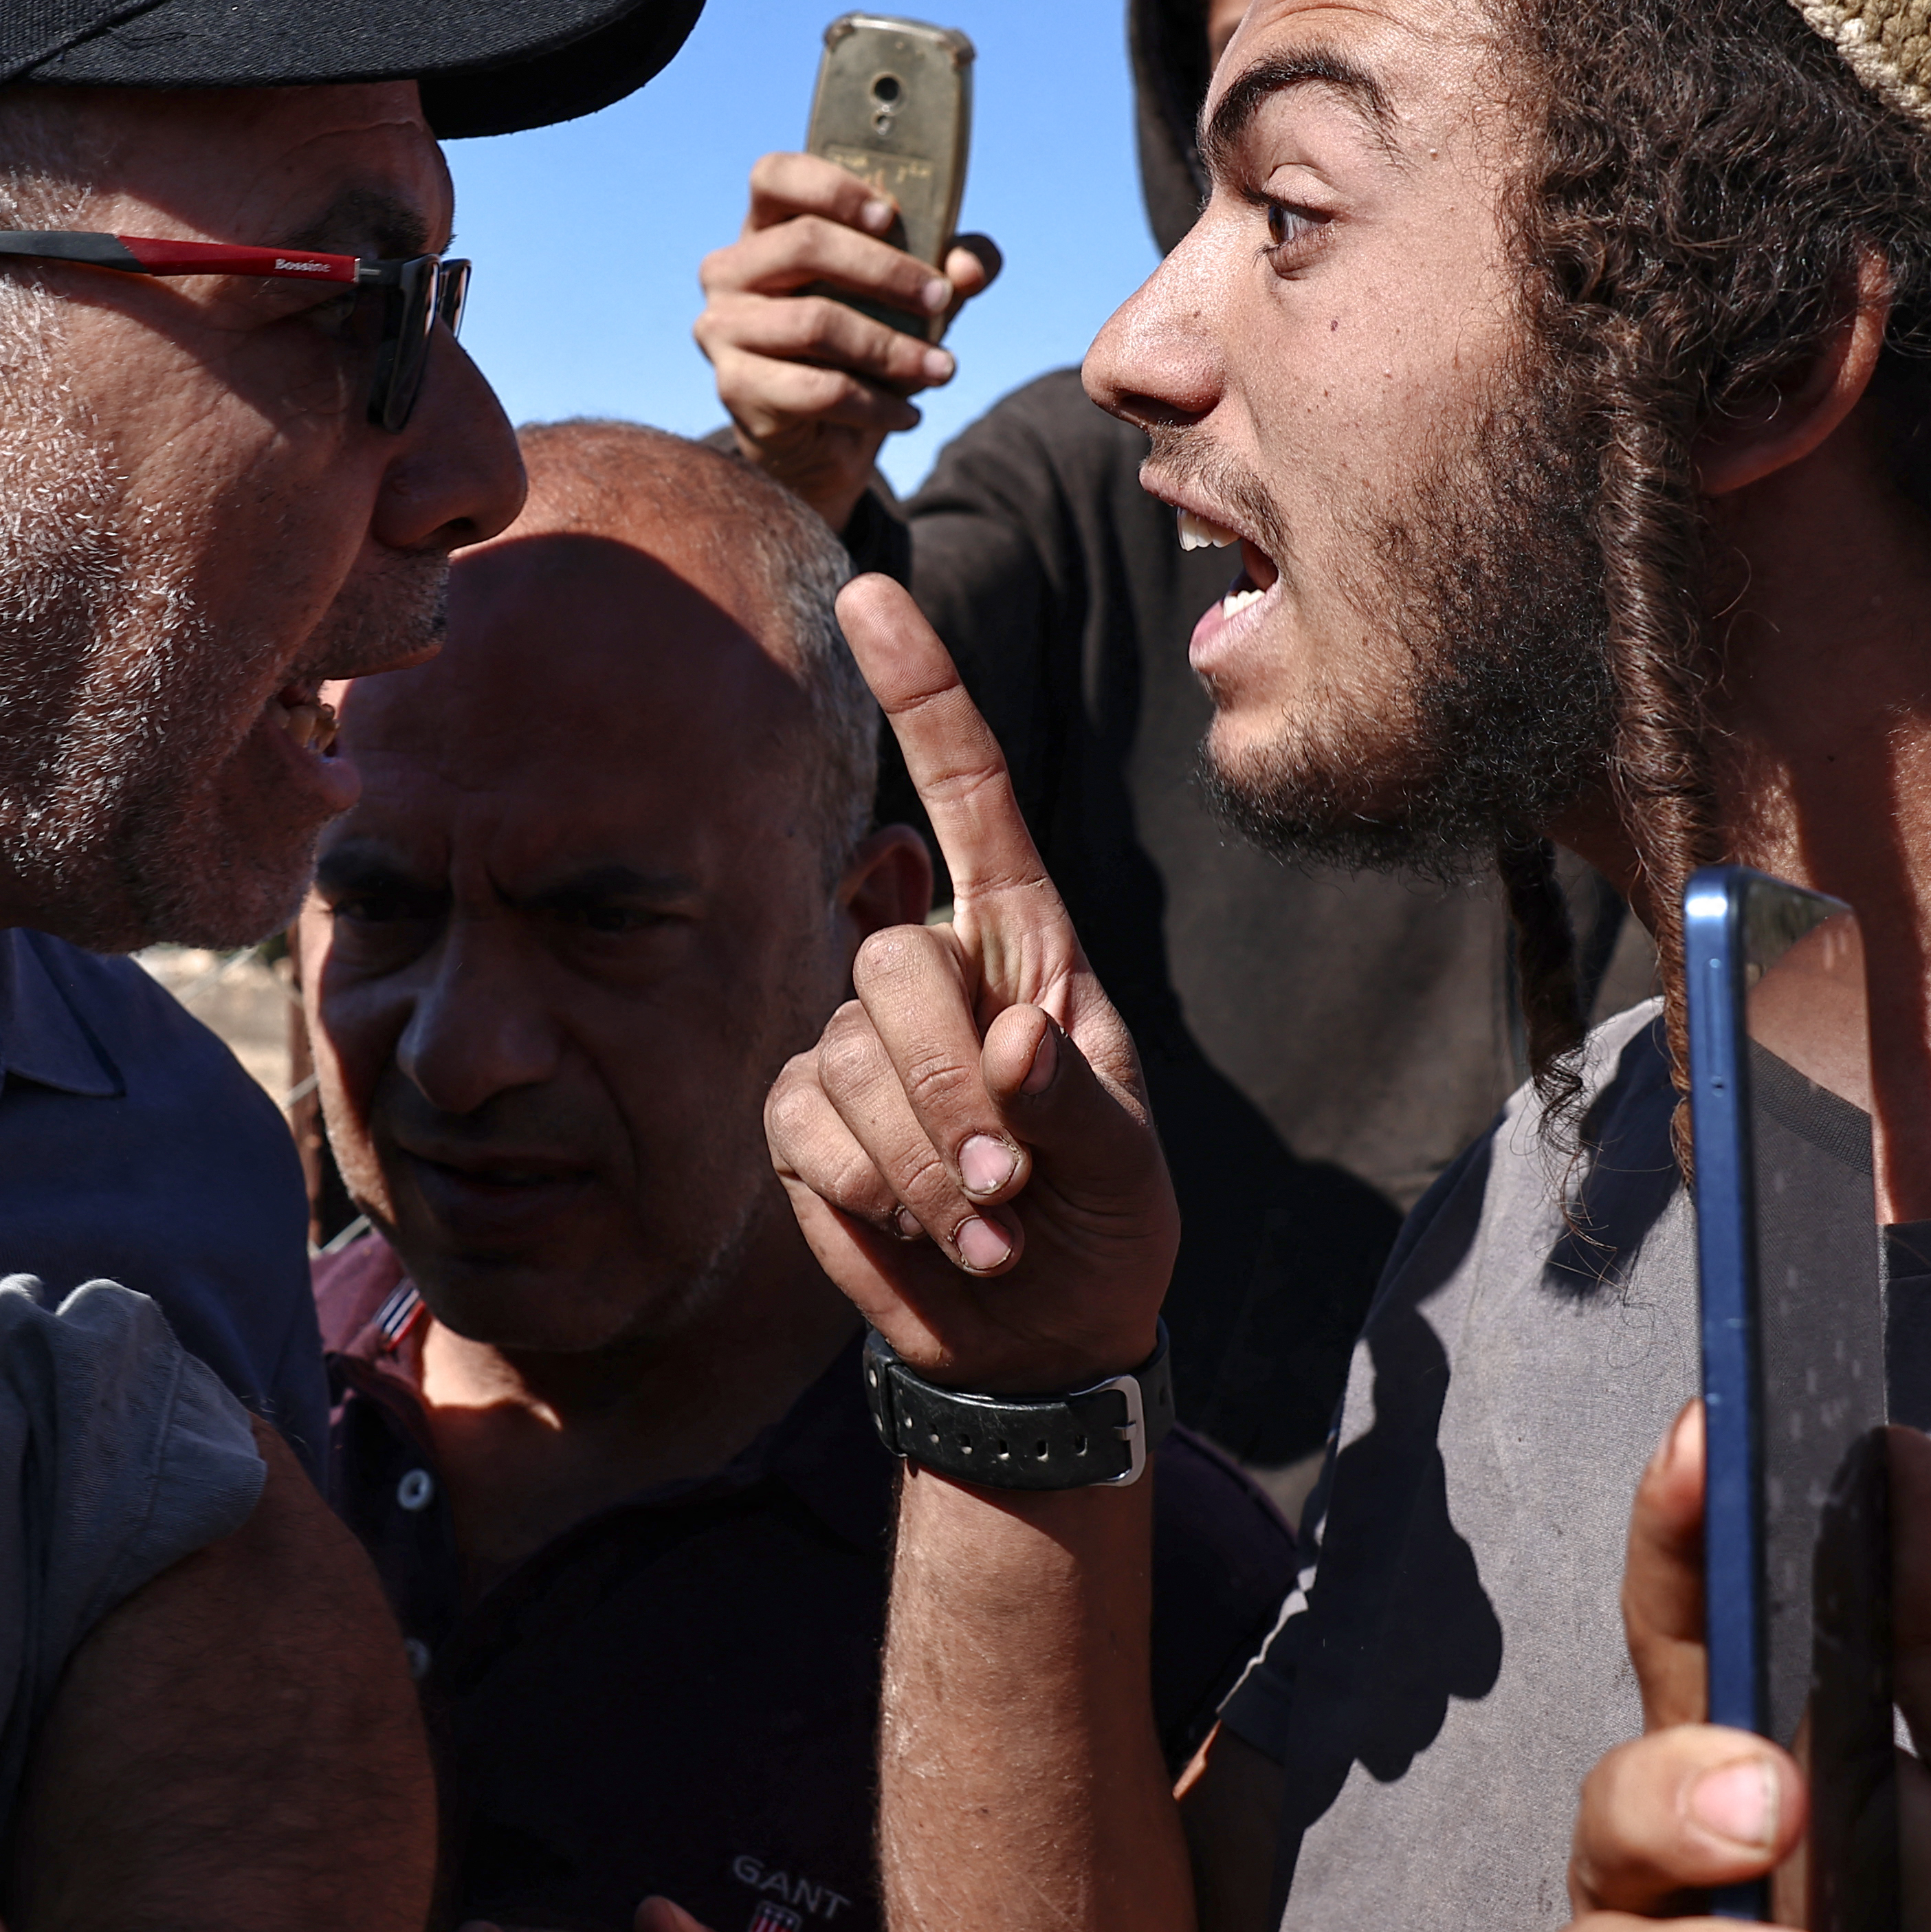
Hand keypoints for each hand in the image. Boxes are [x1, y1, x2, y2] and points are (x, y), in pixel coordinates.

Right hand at [698, 151, 1003, 520]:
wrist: (824, 436)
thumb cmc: (866, 343)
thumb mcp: (915, 296)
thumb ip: (952, 267)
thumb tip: (971, 267)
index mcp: (768, 227)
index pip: (775, 175)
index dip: (830, 187)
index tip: (889, 214)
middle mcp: (731, 269)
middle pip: (804, 243)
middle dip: (886, 270)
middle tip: (941, 297)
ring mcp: (723, 327)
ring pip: (815, 322)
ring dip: (892, 348)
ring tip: (942, 368)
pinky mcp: (734, 386)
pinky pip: (816, 388)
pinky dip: (875, 404)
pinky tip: (909, 413)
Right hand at [761, 577, 1175, 1395]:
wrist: (1035, 1340)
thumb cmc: (1102, 1227)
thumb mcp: (1124, 1171)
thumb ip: (1073, 1102)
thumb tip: (1010, 1040)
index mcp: (1027, 947)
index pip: (968, 794)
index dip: (921, 692)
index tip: (870, 592)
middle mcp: (936, 973)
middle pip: (893, 961)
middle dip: (947, 1088)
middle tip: (1011, 1189)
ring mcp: (857, 1043)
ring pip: (848, 1052)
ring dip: (923, 1162)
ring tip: (989, 1227)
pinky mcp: (806, 1119)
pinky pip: (807, 1125)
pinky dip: (871, 1193)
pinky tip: (930, 1237)